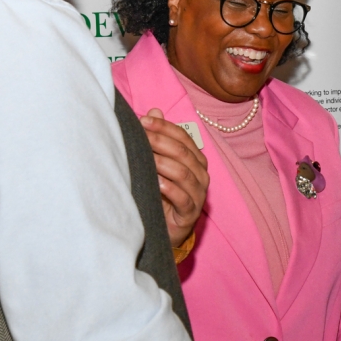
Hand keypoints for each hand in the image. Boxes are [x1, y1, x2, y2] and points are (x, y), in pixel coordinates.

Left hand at [140, 108, 208, 247]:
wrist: (164, 229)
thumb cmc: (160, 193)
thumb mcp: (157, 164)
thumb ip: (158, 139)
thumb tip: (154, 111)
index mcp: (195, 160)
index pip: (183, 137)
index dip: (164, 127)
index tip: (142, 121)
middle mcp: (200, 175)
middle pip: (183, 153)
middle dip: (160, 142)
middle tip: (139, 137)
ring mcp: (198, 194)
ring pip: (184, 173)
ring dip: (163, 163)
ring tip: (145, 158)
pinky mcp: (190, 214)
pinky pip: (183, 199)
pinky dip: (170, 189)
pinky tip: (156, 182)